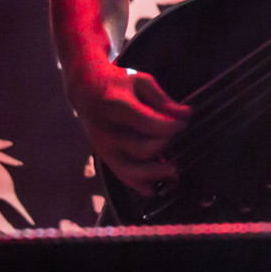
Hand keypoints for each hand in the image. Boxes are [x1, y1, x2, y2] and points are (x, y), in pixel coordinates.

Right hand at [65, 60, 191, 194]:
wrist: (85, 90)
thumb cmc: (118, 83)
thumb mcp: (141, 81)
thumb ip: (163, 99)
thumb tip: (186, 114)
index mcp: (115, 105)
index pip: (147, 122)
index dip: (170, 126)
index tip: (183, 122)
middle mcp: (106, 130)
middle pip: (141, 148)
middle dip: (165, 144)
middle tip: (177, 136)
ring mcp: (102, 146)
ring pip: (129, 169)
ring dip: (153, 173)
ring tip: (173, 171)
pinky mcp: (103, 156)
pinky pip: (120, 175)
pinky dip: (137, 185)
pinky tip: (153, 190)